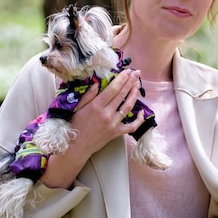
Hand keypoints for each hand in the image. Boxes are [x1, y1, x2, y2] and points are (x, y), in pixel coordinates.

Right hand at [40, 69, 143, 188]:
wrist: (76, 147)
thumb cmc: (75, 125)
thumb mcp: (78, 108)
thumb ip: (88, 95)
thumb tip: (98, 84)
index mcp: (96, 106)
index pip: (113, 89)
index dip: (122, 79)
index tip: (128, 71)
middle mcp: (106, 114)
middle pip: (122, 95)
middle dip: (130, 82)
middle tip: (136, 73)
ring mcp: (113, 124)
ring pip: (128, 107)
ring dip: (134, 95)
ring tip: (138, 85)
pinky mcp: (116, 133)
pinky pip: (131, 126)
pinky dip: (138, 119)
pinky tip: (141, 111)